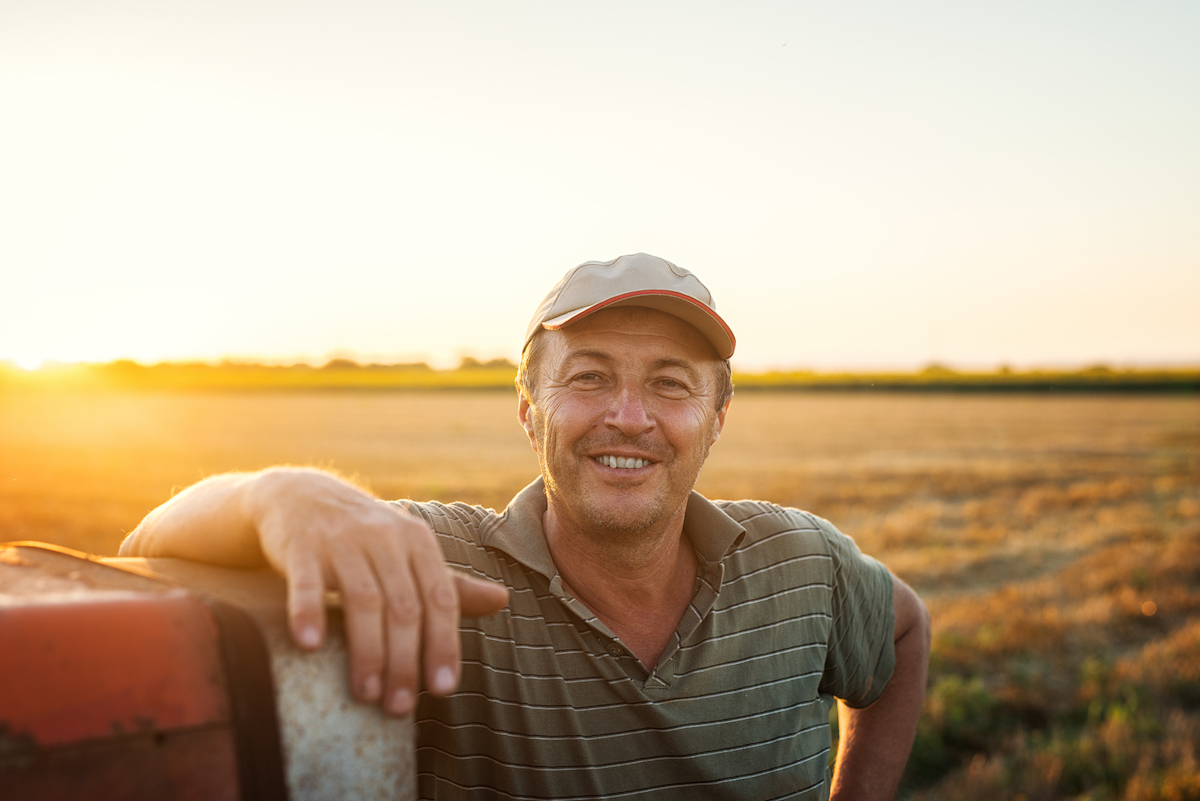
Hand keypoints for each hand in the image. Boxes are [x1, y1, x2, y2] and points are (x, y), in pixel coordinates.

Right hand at [249, 468, 508, 714]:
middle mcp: (386, 538)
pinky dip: (309, 612)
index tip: (443, 689)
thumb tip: (503, 601)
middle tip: (399, 706)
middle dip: (404, 661)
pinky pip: (307, 582)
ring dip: (367, 651)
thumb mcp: (411, 552)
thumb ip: (450, 584)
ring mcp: (343, 541)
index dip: (444, 645)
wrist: (302, 495)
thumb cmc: (365, 536)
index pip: (441, 599)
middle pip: (404, 607)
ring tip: (366, 694)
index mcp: (418, 543)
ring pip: (362, 600)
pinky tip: (310, 646)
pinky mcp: (303, 545)